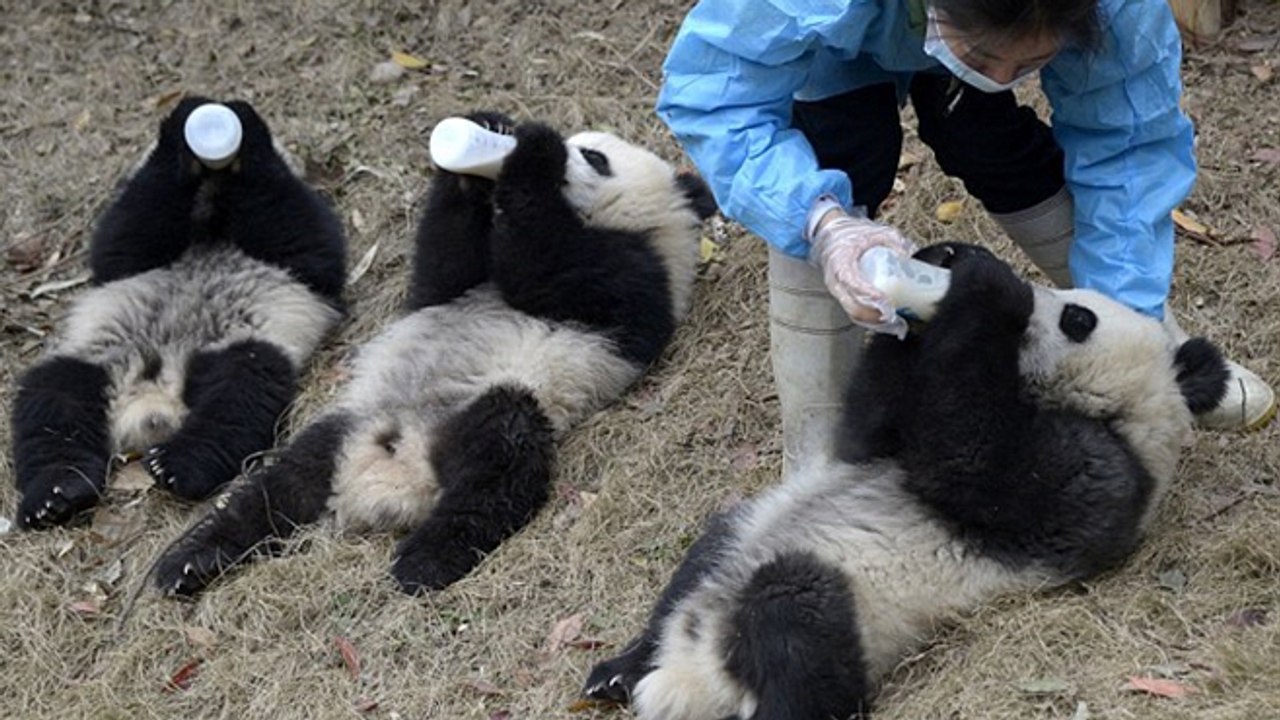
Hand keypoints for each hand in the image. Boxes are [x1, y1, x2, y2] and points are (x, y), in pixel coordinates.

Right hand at [808, 208, 917, 336]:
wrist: (829, 236)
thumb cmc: (848, 235)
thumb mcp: (872, 231)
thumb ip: (892, 240)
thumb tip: (908, 254)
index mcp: (840, 263)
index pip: (852, 283)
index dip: (868, 294)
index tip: (884, 299)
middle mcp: (836, 281)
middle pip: (852, 306)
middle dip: (874, 315)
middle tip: (893, 315)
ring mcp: (838, 292)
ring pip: (853, 314)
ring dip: (874, 322)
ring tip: (895, 324)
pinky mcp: (843, 297)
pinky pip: (854, 313)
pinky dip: (870, 321)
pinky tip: (885, 322)